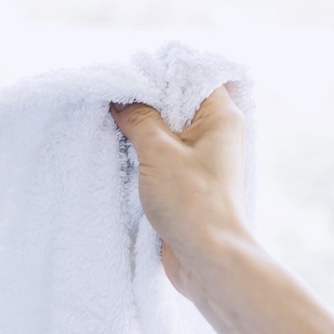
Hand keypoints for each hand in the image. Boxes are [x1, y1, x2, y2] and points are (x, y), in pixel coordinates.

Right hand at [110, 85, 249, 299]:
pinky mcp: (189, 182)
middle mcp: (217, 134)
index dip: (158, 74)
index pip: (191, 78)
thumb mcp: (158, 151)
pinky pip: (164, 155)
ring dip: (142, 129)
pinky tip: (120, 150)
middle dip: (144, 102)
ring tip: (111, 121)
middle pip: (177, 103)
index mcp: (221, 117)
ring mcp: (203, 159)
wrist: (207, 259)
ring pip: (168, 131)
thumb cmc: (192, 202)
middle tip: (112, 97)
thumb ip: (138, 119)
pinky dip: (144, 152)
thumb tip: (120, 101)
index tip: (126, 76)